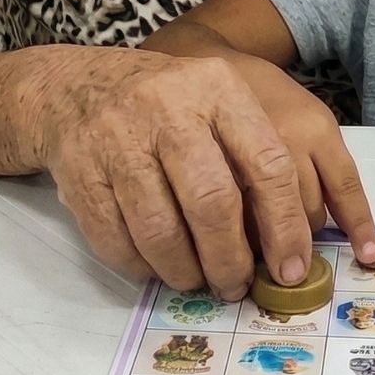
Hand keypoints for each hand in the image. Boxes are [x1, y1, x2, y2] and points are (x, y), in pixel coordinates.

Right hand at [28, 49, 374, 300]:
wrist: (77, 88)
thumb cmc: (171, 107)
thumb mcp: (221, 104)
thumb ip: (260, 159)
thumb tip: (296, 244)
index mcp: (219, 89)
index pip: (268, 163)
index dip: (285, 226)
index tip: (293, 268)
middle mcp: (169, 108)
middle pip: (213, 203)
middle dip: (232, 260)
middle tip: (237, 286)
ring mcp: (119, 139)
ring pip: (161, 231)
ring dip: (186, 272)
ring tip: (198, 280)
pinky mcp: (81, 173)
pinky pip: (118, 242)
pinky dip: (142, 268)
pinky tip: (157, 267)